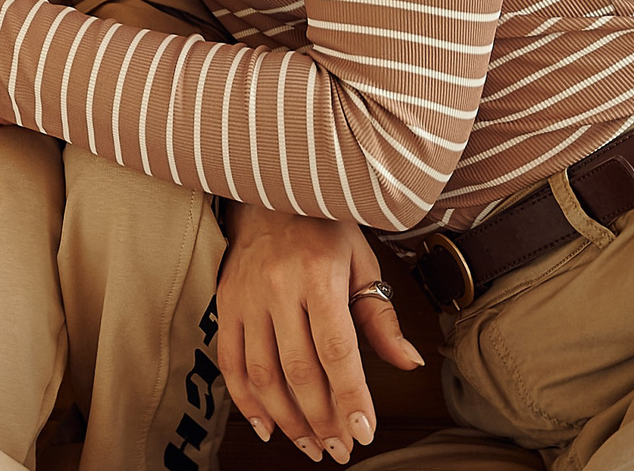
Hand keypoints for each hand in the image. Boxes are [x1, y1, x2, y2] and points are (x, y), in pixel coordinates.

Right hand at [214, 201, 423, 465]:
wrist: (268, 189)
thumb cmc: (322, 224)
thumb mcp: (361, 262)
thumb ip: (380, 316)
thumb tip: (407, 362)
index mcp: (319, 275)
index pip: (337, 350)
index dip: (350, 397)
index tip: (363, 431)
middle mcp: (279, 287)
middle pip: (300, 370)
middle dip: (322, 420)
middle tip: (339, 449)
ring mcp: (247, 297)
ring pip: (263, 373)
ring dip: (287, 419)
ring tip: (309, 444)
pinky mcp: (226, 302)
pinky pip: (230, 361)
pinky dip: (245, 400)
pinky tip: (266, 425)